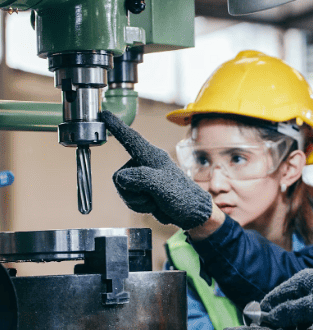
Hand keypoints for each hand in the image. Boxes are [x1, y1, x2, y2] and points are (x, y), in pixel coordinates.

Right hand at [100, 110, 211, 229]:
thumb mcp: (163, 187)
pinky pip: (128, 197)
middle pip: (120, 176)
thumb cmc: (183, 197)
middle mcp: (145, 164)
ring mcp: (143, 177)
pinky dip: (139, 205)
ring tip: (155, 200)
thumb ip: (141, 179)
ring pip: (122, 188)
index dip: (116, 127)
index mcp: (152, 156)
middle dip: (133, 191)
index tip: (104, 114)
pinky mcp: (142, 189)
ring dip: (137, 200)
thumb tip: (121, 177)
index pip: (130, 138)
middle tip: (153, 196)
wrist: (191, 215)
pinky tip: (153, 205)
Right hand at [261, 269, 312, 329]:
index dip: (268, 306)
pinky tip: (301, 328)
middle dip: (279, 316)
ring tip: (290, 329)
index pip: (278, 293)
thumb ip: (290, 311)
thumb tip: (271, 315)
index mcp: (302, 280)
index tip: (259, 318)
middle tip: (274, 328)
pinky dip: (300, 322)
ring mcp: (312, 297)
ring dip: (290, 321)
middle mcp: (305, 287)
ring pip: (293, 311)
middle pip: (284, 303)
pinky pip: (303, 315)